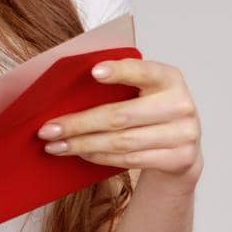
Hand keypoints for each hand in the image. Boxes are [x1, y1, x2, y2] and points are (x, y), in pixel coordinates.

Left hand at [36, 58, 202, 188]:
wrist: (183, 147)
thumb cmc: (150, 110)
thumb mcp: (143, 91)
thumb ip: (119, 85)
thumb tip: (66, 89)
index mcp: (169, 78)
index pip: (144, 71)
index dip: (120, 71)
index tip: (93, 72)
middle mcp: (180, 105)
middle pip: (121, 116)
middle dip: (79, 124)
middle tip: (48, 129)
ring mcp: (183, 135)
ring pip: (122, 142)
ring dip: (82, 144)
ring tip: (55, 145)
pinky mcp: (179, 159)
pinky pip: (129, 160)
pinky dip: (99, 156)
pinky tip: (79, 152)